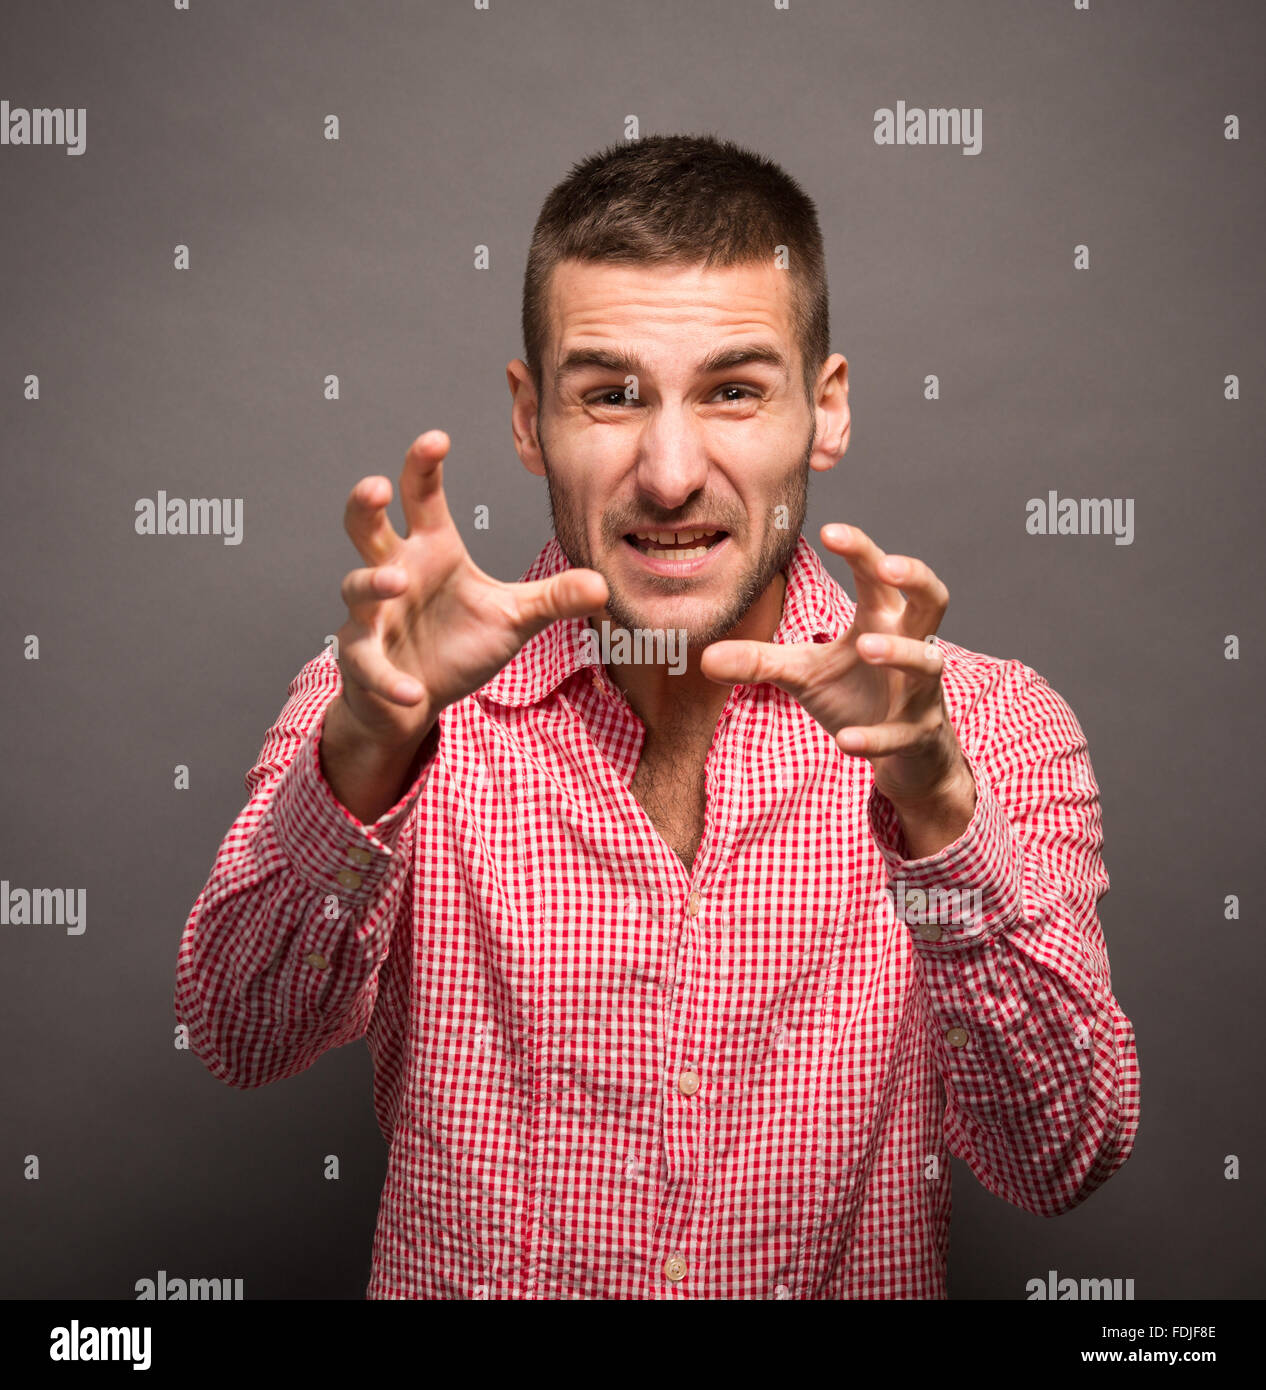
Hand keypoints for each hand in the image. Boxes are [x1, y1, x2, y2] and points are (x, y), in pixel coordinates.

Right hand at [333, 430, 608, 751]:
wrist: (416, 698)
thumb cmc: (456, 645)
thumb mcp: (514, 619)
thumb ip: (553, 598)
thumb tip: (602, 584)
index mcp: (431, 550)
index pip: (421, 496)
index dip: (423, 465)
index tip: (437, 438)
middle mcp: (396, 573)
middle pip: (365, 527)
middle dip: (365, 505)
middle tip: (376, 487)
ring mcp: (373, 615)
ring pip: (356, 587)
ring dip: (372, 582)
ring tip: (396, 581)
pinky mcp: (364, 660)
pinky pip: (368, 662)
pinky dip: (388, 677)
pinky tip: (414, 692)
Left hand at [699, 522, 966, 808]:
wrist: (904, 753)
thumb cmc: (859, 696)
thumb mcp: (804, 674)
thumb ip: (759, 661)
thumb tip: (705, 658)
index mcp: (882, 620)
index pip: (878, 575)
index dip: (861, 550)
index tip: (828, 531)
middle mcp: (910, 646)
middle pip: (933, 600)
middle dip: (916, 579)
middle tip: (887, 567)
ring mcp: (920, 691)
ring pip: (927, 662)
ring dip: (900, 652)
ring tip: (865, 647)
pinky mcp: (917, 733)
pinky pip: (901, 733)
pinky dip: (875, 736)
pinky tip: (845, 740)